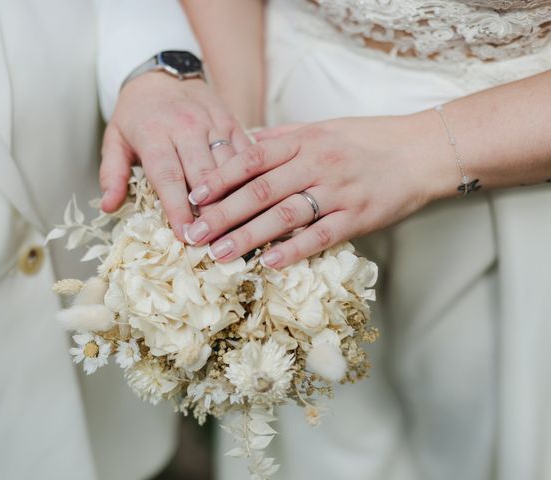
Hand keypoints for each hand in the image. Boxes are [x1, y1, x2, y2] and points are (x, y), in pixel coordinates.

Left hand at [99, 71, 250, 240]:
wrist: (162, 71)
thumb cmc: (137, 113)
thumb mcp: (114, 139)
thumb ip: (111, 173)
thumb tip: (108, 206)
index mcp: (154, 133)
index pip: (168, 177)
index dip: (177, 209)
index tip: (185, 236)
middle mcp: (186, 127)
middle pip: (203, 175)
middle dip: (209, 210)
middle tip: (213, 241)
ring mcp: (212, 123)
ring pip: (229, 166)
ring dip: (233, 198)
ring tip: (236, 227)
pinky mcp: (231, 121)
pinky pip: (245, 152)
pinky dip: (250, 177)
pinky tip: (252, 200)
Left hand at [183, 113, 452, 267]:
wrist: (421, 152)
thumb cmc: (367, 139)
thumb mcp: (323, 127)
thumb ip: (283, 136)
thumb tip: (245, 143)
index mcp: (304, 140)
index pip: (252, 158)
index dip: (220, 178)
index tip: (193, 197)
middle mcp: (316, 164)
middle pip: (260, 191)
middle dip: (222, 214)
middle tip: (193, 234)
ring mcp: (337, 192)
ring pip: (285, 215)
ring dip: (248, 236)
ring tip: (219, 254)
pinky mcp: (357, 217)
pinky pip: (320, 236)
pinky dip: (293, 250)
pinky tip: (268, 263)